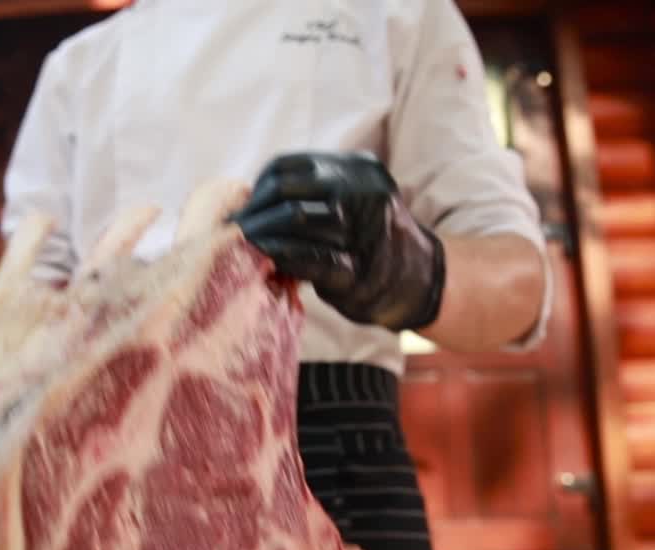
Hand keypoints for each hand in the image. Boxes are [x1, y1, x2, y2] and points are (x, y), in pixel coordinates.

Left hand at [231, 151, 445, 331]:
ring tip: (245, 245)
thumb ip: (313, 192)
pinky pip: (312, 258)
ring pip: (298, 219)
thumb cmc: (369, 239)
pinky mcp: (362, 269)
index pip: (288, 166)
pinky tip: (269, 261)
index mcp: (358, 168)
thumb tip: (251, 200)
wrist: (419, 279)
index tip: (245, 209)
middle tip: (235, 230)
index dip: (259, 188)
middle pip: (288, 190)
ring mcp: (366, 228)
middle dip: (255, 212)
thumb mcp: (350, 199)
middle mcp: (365, 191)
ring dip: (263, 234)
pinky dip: (283, 258)